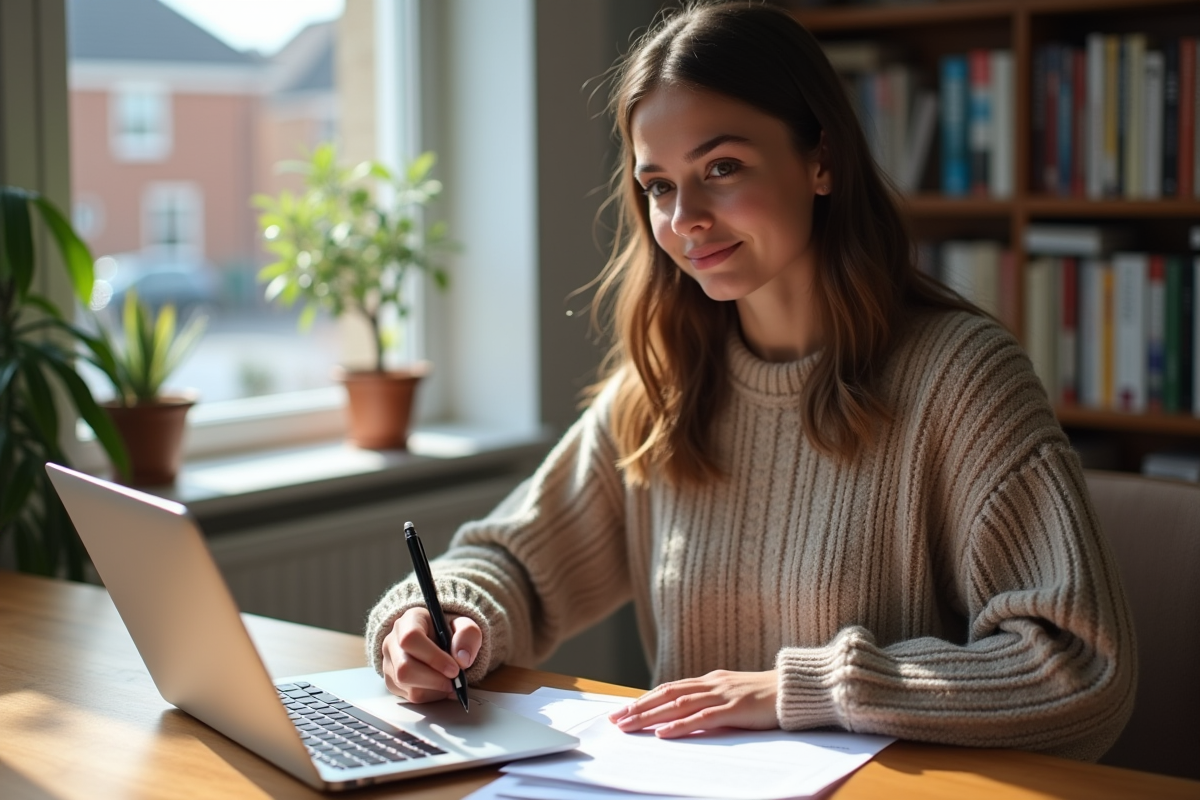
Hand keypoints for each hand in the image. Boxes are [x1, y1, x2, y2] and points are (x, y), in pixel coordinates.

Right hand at [380, 607, 481, 702]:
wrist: (440, 642)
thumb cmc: (450, 632)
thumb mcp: (465, 626)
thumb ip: (468, 636)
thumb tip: (462, 659)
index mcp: (409, 620)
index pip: (411, 638)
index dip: (433, 657)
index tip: (454, 669)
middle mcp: (393, 641)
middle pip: (404, 668)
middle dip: (434, 679)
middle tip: (454, 681)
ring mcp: (389, 662)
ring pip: (405, 685)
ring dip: (434, 689)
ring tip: (450, 683)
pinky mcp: (391, 681)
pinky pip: (408, 696)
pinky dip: (430, 696)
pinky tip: (441, 687)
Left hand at [607, 669, 778, 738]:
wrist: (796, 689)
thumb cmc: (767, 696)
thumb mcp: (734, 695)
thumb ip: (713, 701)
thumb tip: (688, 714)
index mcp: (710, 680)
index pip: (669, 688)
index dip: (644, 699)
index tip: (622, 710)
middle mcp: (712, 684)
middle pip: (666, 694)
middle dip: (638, 707)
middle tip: (615, 719)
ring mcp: (723, 694)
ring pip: (677, 705)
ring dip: (650, 716)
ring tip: (629, 725)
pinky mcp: (735, 708)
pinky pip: (702, 718)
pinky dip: (680, 725)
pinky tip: (664, 732)